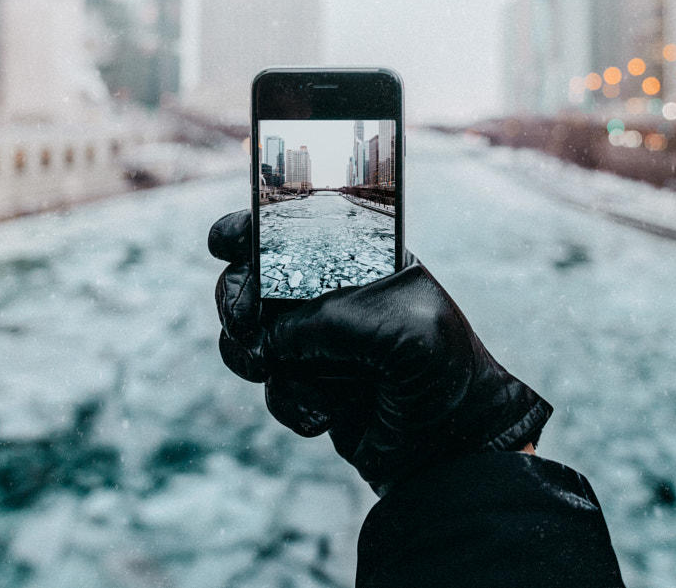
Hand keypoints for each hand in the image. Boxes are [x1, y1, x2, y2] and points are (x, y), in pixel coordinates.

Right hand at [209, 210, 552, 494]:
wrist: (451, 445)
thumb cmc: (439, 371)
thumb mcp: (396, 329)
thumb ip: (327, 322)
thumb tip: (272, 341)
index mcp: (355, 259)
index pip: (291, 231)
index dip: (249, 231)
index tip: (224, 244)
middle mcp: (329, 295)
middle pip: (251, 282)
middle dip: (237, 300)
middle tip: (246, 324)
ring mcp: (316, 342)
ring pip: (248, 338)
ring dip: (253, 356)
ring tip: (278, 371)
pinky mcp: (308, 386)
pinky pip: (271, 387)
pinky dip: (292, 401)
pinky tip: (327, 411)